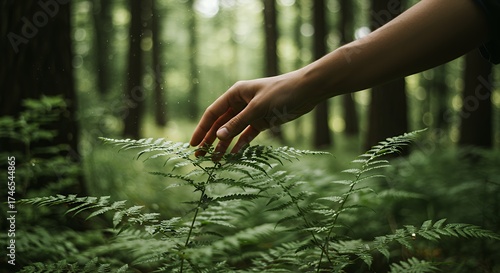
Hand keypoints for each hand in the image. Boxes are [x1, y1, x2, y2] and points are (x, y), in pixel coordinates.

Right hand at [189, 70, 319, 157]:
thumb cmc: (281, 92)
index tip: (193, 143)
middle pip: (221, 123)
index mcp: (236, 93)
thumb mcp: (258, 108)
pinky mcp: (262, 121)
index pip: (213, 113)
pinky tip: (233, 156)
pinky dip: (240, 144)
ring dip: (224, 145)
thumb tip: (219, 137)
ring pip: (233, 131)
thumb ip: (238, 123)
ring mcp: (251, 113)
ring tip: (214, 160)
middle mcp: (241, 103)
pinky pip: (247, 135)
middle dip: (210, 139)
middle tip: (200, 156)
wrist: (307, 90)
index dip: (202, 128)